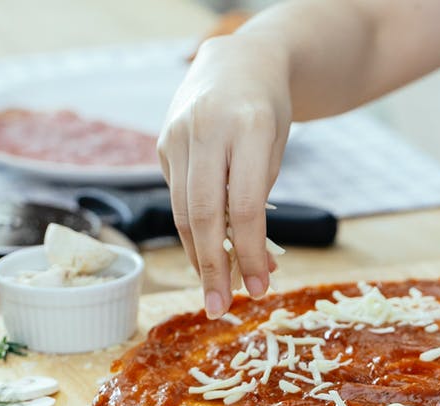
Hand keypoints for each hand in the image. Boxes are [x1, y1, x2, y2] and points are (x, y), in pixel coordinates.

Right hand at [159, 33, 288, 318]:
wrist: (237, 62)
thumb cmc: (267, 111)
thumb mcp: (277, 146)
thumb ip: (260, 194)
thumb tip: (255, 261)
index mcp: (248, 127)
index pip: (244, 205)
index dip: (250, 252)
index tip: (259, 288)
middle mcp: (206, 129)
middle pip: (204, 213)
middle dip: (213, 266)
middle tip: (222, 308)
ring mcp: (177, 135)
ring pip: (183, 210)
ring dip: (199, 256)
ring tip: (216, 290)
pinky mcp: (163, 144)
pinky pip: (178, 197)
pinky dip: (194, 230)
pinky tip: (208, 254)